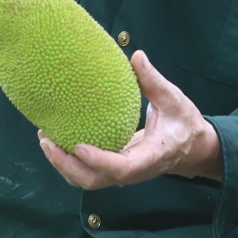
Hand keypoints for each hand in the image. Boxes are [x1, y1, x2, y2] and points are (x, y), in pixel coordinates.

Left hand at [38, 50, 221, 188]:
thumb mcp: (174, 100)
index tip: (78, 145)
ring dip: (63, 165)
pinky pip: (88, 173)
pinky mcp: (114, 170)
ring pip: (87, 181)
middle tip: (46, 139)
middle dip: (67, 165)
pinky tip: (56, 141)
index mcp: (151, 156)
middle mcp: (133, 172)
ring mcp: (122, 174)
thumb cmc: (184, 124)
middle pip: (94, 181)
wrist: (192, 150)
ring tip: (44, 139)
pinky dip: (69, 162)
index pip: (122, 168)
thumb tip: (136, 56)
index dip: (98, 160)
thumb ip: (153, 81)